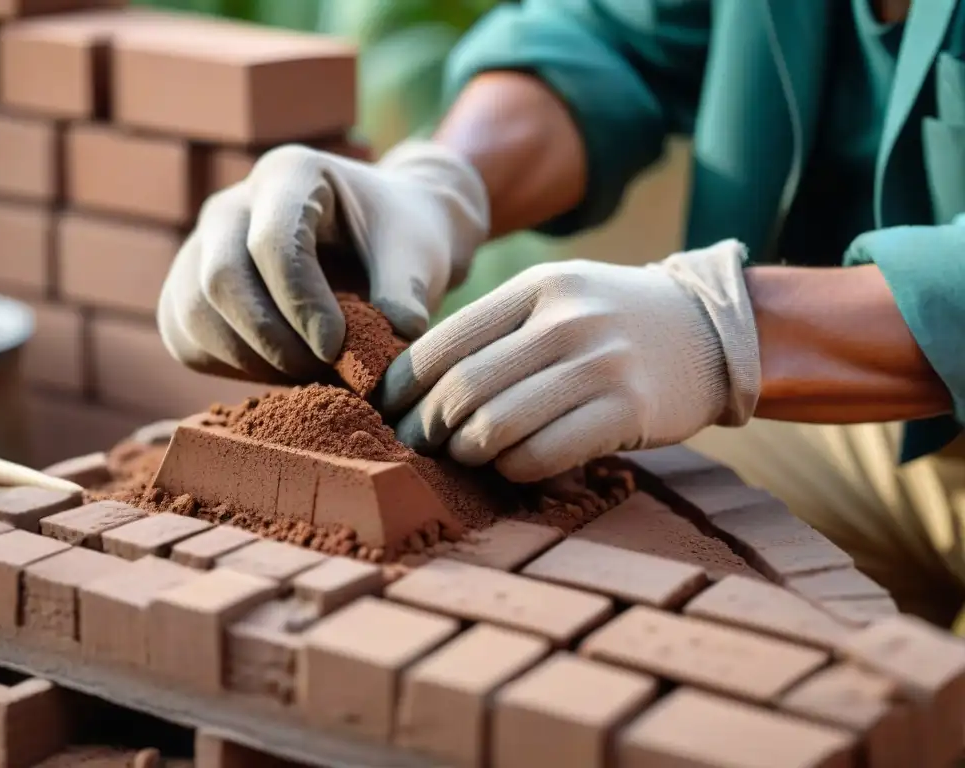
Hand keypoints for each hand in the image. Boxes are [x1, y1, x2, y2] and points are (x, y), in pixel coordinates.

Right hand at [157, 141, 488, 381]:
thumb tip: (392, 341)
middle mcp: (233, 203)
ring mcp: (202, 244)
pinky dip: (228, 366)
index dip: (302, 304)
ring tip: (309, 372)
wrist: (377, 242)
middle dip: (274, 340)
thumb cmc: (400, 239)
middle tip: (325, 368)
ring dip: (251, 360)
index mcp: (291, 175)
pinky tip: (279, 369)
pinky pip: (183, 336)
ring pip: (194, 313)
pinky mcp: (188, 287)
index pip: (273, 242)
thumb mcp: (419, 254)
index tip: (337, 347)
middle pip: (221, 279)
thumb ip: (407, 294)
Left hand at [381, 240, 761, 481]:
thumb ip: (498, 330)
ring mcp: (599, 365)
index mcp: (536, 289)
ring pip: (496, 427)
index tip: (388, 411)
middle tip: (416, 445)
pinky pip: (543, 455)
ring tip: (462, 456)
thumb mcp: (557, 298)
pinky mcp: (627, 410)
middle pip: (462, 390)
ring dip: (466, 453)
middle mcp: (565, 321)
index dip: (403, 386)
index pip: (444, 343)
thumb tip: (418, 382)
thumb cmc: (613, 321)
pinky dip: (514, 470)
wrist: (710, 329)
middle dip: (425, 428)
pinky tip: (512, 467)